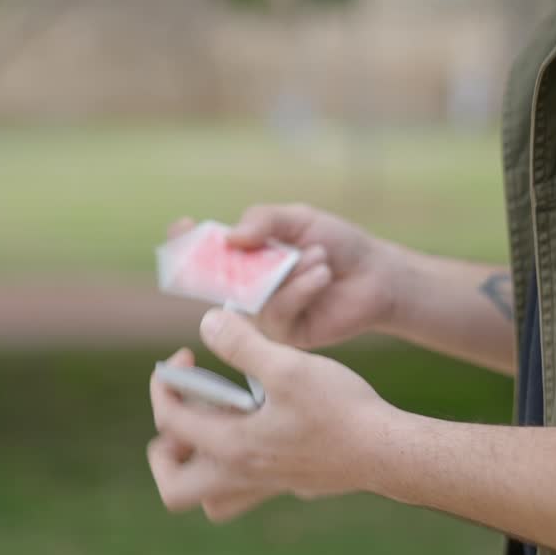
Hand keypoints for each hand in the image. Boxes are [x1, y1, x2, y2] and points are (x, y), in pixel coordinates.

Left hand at [148, 310, 388, 520]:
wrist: (387, 450)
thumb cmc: (339, 409)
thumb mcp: (287, 365)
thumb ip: (241, 344)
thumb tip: (207, 322)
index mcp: (231, 447)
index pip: (170, 420)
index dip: (165, 382)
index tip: (187, 355)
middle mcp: (241, 476)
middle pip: (174, 489)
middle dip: (164, 452)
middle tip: (183, 414)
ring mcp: (265, 486)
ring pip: (210, 499)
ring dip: (198, 468)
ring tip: (212, 427)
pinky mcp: (288, 484)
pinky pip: (245, 491)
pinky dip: (236, 467)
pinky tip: (261, 428)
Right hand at [167, 204, 399, 348]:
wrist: (375, 274)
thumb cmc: (337, 244)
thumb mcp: (299, 220)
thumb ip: (264, 221)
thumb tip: (229, 237)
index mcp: (247, 256)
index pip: (206, 249)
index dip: (186, 241)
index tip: (181, 228)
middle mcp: (249, 287)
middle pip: (215, 279)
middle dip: (220, 264)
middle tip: (232, 251)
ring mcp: (264, 312)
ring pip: (254, 295)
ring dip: (287, 271)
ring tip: (318, 256)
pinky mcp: (284, 334)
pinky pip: (278, 312)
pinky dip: (301, 288)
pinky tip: (322, 275)